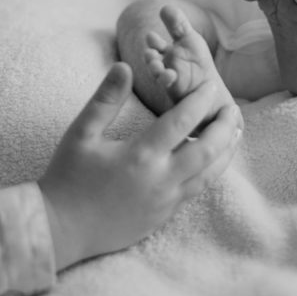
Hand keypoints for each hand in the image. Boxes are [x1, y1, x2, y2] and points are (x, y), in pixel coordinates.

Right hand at [38, 62, 242, 269]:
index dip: (200, 100)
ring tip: (235, 133)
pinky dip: (210, 172)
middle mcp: (161, 179)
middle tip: (233, 109)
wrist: (61, 229)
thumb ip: (106, 99)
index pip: (182, 121)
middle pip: (208, 149)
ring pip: (209, 174)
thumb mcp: (81, 134)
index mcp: (141, 155)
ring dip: (226, 152)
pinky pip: (196, 191)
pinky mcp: (164, 216)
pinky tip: (213, 161)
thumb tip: (124, 65)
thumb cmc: (68, 178)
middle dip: (225, 127)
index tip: (210, 84)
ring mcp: (166, 200)